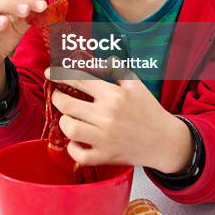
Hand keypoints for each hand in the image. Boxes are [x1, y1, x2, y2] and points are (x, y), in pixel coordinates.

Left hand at [46, 65, 193, 172]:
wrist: (165, 141)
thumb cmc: (148, 109)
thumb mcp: (134, 83)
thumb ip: (112, 68)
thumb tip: (90, 57)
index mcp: (113, 95)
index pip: (78, 80)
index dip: (60, 74)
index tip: (49, 73)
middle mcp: (107, 116)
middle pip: (67, 104)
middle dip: (56, 97)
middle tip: (57, 95)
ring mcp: (105, 139)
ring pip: (69, 129)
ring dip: (64, 121)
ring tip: (68, 117)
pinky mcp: (105, 157)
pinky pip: (79, 154)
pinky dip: (73, 148)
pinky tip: (77, 140)